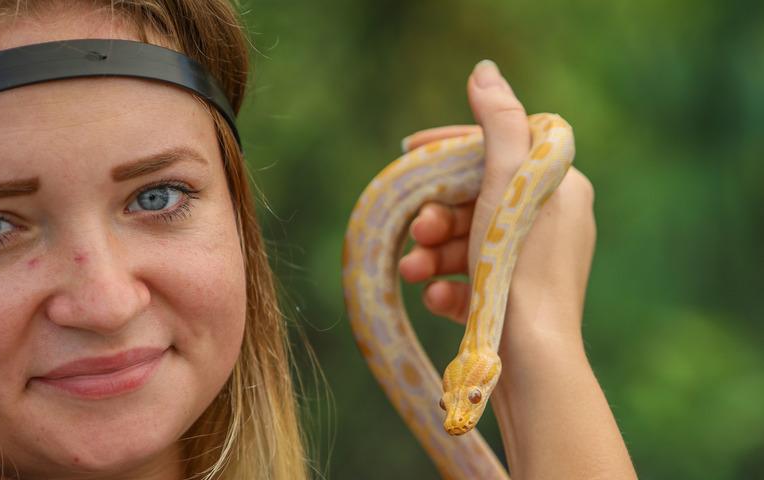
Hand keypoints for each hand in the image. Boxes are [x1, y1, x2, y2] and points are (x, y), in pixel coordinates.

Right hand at [398, 60, 596, 355]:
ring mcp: (533, 261)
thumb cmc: (520, 267)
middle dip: (436, 213)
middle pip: (477, 198)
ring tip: (411, 271)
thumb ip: (497, 123)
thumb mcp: (505, 183)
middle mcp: (551, 219)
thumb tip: (484, 72)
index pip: (499, 146)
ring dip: (434, 253)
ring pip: (469, 240)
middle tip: (415, 230)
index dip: (450, 146)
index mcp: (559, 185)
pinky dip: (450, 285)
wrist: (533, 364)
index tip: (408, 151)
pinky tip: (436, 300)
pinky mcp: (516, 297)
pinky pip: (473, 278)